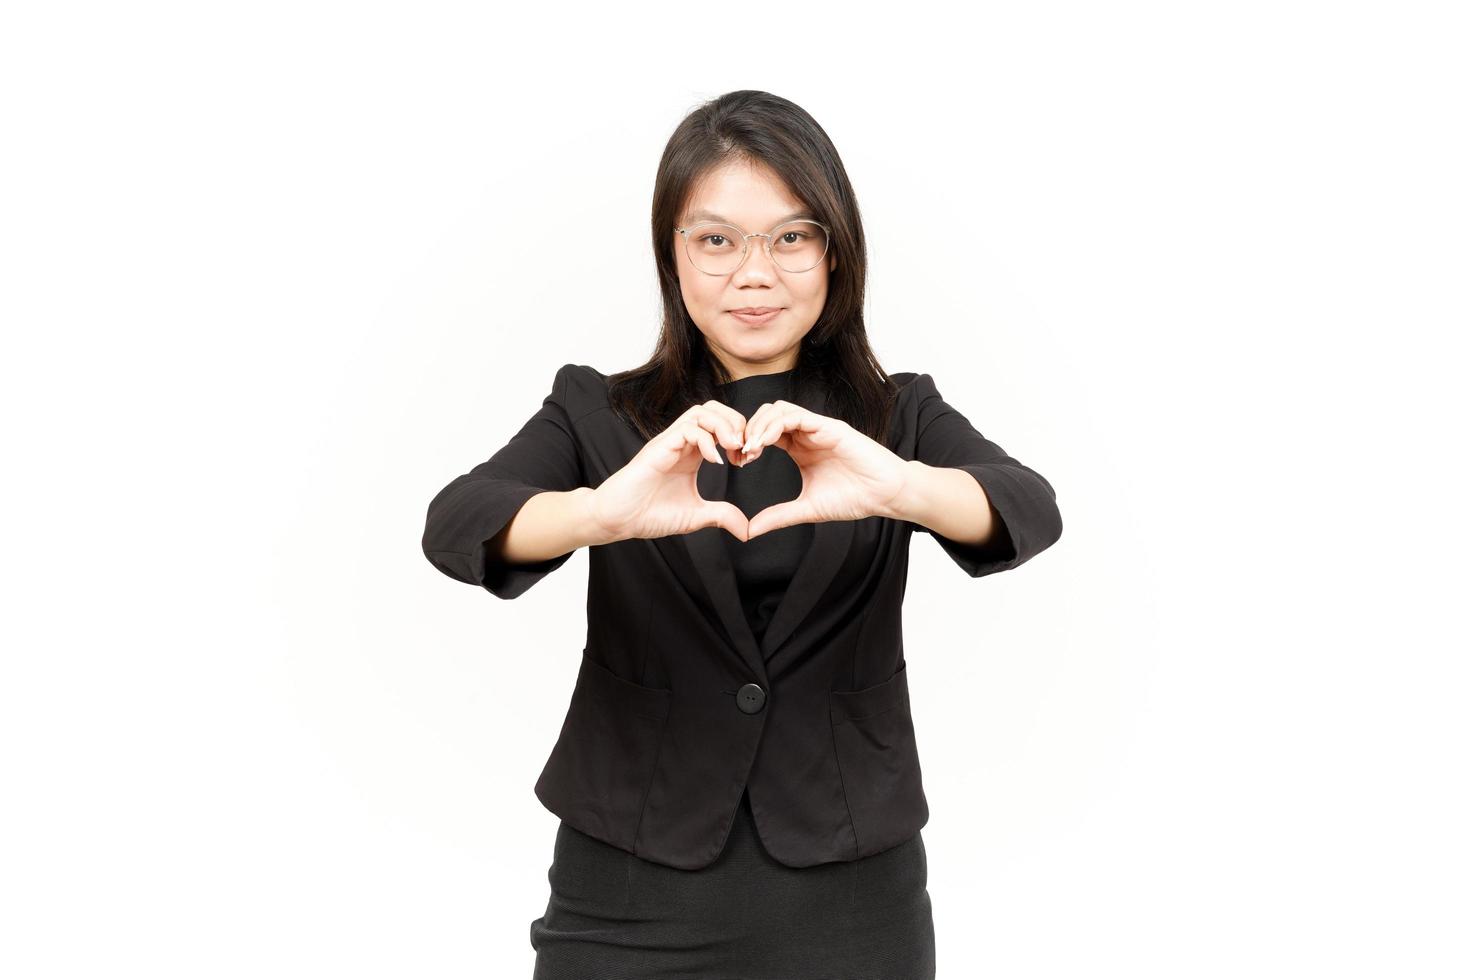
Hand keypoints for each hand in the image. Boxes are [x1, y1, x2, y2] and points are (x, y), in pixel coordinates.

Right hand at [587, 400, 755, 541]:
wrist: (618, 519)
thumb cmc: (649, 514)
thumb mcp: (695, 516)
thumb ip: (721, 516)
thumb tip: (747, 531)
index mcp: (691, 453)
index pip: (720, 424)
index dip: (740, 436)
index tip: (746, 460)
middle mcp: (681, 442)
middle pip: (713, 408)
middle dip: (735, 422)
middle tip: (744, 449)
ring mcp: (669, 442)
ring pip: (701, 411)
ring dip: (723, 426)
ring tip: (733, 448)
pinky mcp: (659, 447)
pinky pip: (687, 429)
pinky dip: (706, 440)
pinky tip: (715, 461)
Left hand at [737, 399, 908, 538]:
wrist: (885, 495)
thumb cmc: (854, 498)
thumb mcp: (807, 509)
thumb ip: (779, 516)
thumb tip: (750, 531)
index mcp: (799, 448)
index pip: (764, 433)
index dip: (747, 443)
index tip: (737, 462)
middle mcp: (806, 434)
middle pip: (766, 415)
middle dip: (748, 430)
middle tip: (740, 454)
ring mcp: (817, 428)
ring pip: (778, 410)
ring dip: (759, 426)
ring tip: (751, 449)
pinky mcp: (829, 427)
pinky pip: (796, 415)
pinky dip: (776, 425)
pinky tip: (765, 443)